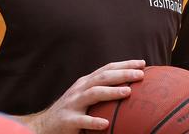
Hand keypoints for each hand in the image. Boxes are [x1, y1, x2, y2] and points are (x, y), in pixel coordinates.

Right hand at [19, 59, 144, 133]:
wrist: (45, 125)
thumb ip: (101, 91)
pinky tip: (106, 123)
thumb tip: (130, 88)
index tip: (142, 63)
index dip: (124, 65)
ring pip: (93, 94)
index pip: (106, 69)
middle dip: (122, 74)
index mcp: (85, 83)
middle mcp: (79, 90)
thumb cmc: (72, 111)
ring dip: (110, 92)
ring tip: (127, 92)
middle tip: (140, 74)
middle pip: (102, 78)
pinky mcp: (68, 120)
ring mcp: (73, 104)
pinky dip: (93, 121)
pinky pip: (82, 120)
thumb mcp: (86, 97)